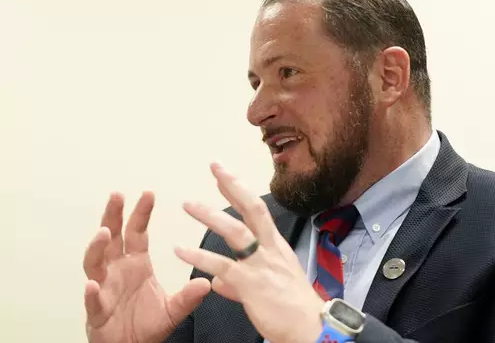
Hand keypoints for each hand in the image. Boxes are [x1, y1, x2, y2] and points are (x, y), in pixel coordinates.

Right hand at [83, 192, 210, 342]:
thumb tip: (206, 283)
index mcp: (136, 265)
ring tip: (104, 233)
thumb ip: (188, 297)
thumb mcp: (174, 310)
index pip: (136, 233)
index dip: (141, 213)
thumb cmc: (147, 326)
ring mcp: (104, 289)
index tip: (148, 193)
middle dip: (113, 216)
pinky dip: (91, 293)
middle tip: (117, 196)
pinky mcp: (97, 312)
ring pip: (94, 263)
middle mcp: (117, 271)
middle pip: (111, 238)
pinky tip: (92, 285)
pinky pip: (92, 301)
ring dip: (96, 247)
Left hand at [175, 163, 324, 342]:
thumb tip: (220, 281)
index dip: (240, 191)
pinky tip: (182, 251)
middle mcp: (271, 250)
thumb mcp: (270, 288)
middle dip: (233, 187)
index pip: (258, 211)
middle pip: (252, 210)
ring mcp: (262, 265)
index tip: (224, 176)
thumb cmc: (293, 310)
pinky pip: (223, 266)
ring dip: (210, 216)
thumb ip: (238, 283)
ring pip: (236, 232)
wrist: (310, 329)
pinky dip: (200, 257)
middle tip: (215, 168)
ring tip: (188, 205)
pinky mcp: (251, 284)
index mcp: (276, 247)